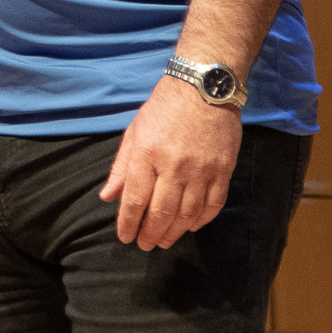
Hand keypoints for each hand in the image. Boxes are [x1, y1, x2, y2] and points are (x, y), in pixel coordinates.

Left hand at [98, 77, 241, 249]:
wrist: (205, 87)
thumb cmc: (164, 107)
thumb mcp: (135, 131)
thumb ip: (122, 167)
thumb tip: (108, 197)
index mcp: (147, 154)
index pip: (135, 199)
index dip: (128, 223)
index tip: (125, 237)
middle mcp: (174, 165)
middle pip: (161, 212)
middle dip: (150, 233)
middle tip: (144, 245)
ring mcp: (202, 169)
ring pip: (187, 213)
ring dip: (174, 232)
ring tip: (164, 241)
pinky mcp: (224, 169)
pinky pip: (213, 204)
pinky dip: (201, 220)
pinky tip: (190, 227)